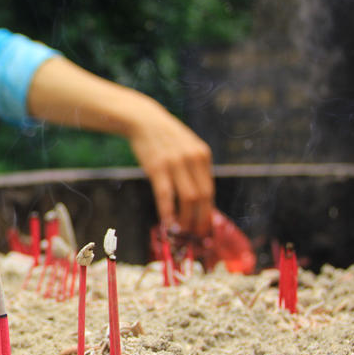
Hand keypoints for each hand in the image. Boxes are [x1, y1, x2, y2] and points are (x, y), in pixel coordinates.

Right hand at [127, 99, 213, 236]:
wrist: (144, 120)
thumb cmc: (165, 137)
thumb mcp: (187, 147)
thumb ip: (194, 168)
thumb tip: (198, 197)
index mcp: (203, 155)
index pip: (209, 190)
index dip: (208, 211)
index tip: (204, 226)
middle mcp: (192, 159)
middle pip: (202, 197)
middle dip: (200, 219)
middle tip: (195, 234)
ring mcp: (175, 163)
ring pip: (188, 198)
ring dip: (185, 218)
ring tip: (182, 230)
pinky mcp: (157, 167)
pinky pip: (165, 194)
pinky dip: (168, 210)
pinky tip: (167, 222)